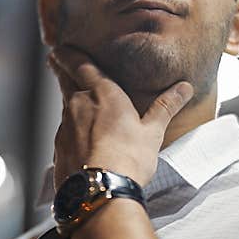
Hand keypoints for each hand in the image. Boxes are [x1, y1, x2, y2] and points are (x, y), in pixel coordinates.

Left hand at [48, 46, 193, 190]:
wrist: (99, 190)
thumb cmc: (128, 158)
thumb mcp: (152, 132)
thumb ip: (165, 107)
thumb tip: (184, 88)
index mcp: (101, 94)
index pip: (80, 65)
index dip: (68, 55)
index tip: (60, 48)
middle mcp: (77, 105)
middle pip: (65, 81)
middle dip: (60, 70)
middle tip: (54, 61)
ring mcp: (64, 127)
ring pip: (65, 107)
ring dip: (68, 101)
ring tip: (72, 99)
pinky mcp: (58, 149)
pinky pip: (64, 132)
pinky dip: (69, 129)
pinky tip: (76, 137)